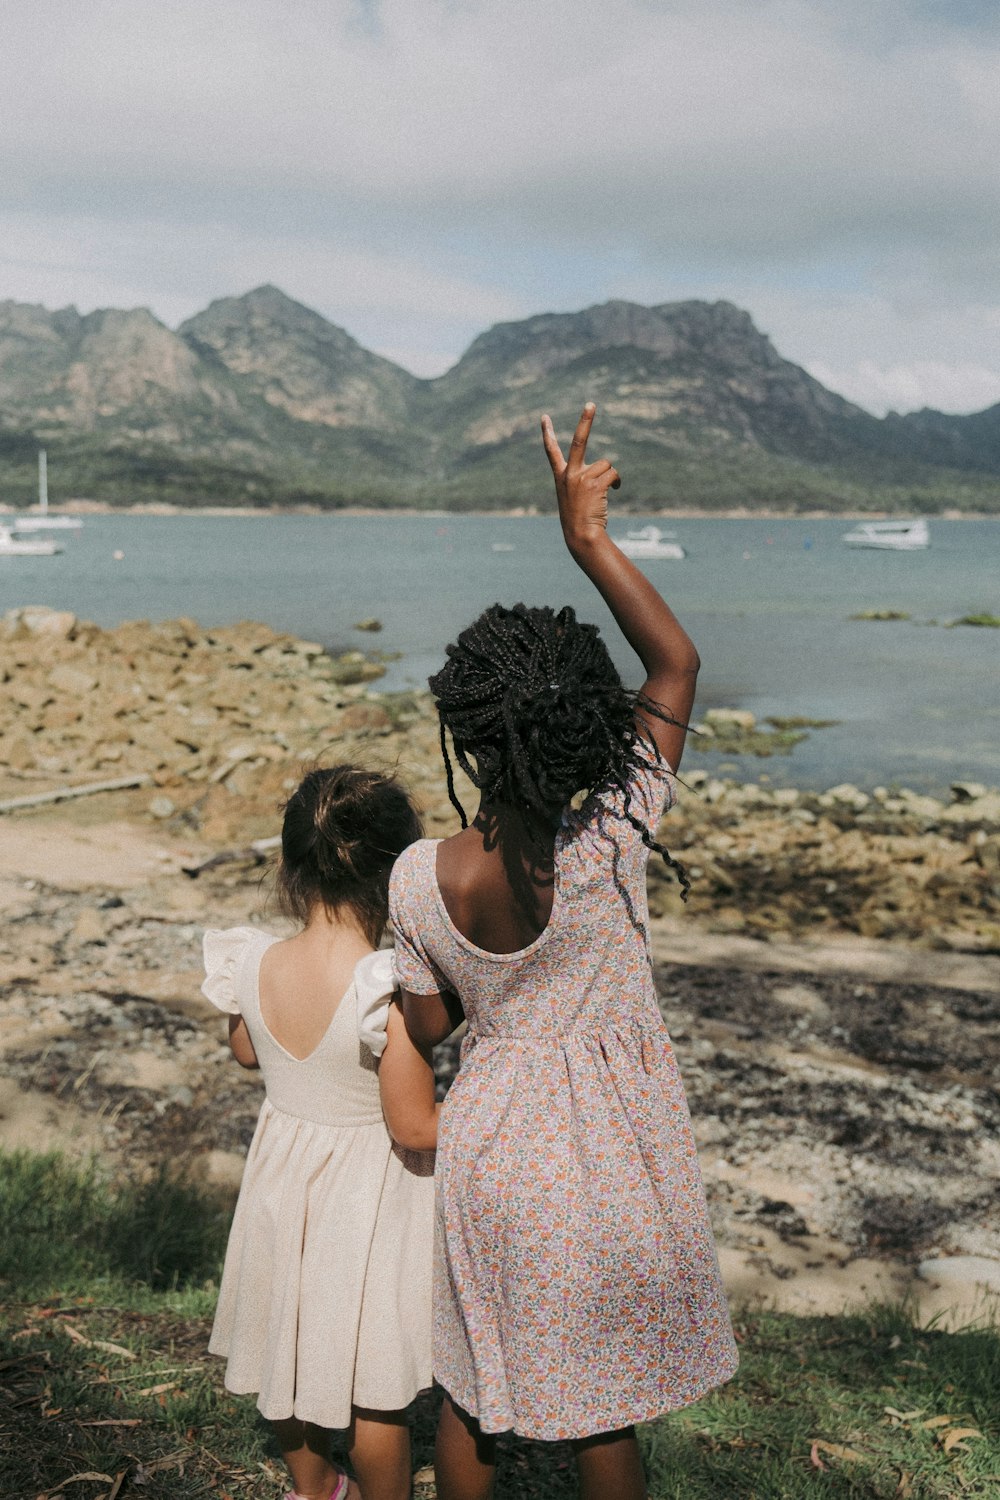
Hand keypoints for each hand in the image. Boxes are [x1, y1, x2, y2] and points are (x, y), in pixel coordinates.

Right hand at [541, 402, 620, 548]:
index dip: (547, 433)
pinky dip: (617, 482)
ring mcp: (581, 478)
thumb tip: (608, 470)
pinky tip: (614, 491)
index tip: (544, 417)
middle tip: (591, 403)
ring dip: (611, 476)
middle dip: (585, 420)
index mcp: (561, 477)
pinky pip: (613, 474)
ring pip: (606, 464)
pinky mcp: (594, 484)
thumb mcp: (574, 497)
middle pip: (578, 440)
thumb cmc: (580, 520)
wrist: (581, 536)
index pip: (551, 451)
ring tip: (606, 492)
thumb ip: (583, 481)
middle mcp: (569, 474)